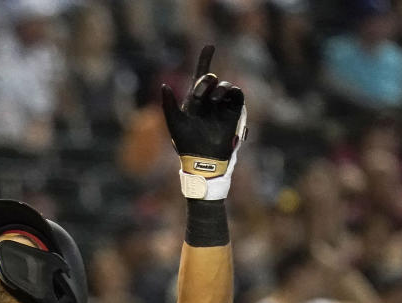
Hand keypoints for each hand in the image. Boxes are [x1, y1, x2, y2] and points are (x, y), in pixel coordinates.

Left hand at [162, 46, 246, 199]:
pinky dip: (232, 92)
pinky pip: (237, 95)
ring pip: (224, 86)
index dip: (205, 60)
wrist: (203, 158)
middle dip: (205, 80)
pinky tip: (223, 97)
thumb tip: (163, 85)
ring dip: (218, 88)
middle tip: (199, 92)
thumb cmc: (186, 142)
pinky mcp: (233, 113)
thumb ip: (168, 103)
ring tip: (212, 99)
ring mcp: (221, 106)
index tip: (210, 46)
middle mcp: (208, 101)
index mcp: (194, 101)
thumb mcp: (174, 121)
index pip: (199, 77)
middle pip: (210, 79)